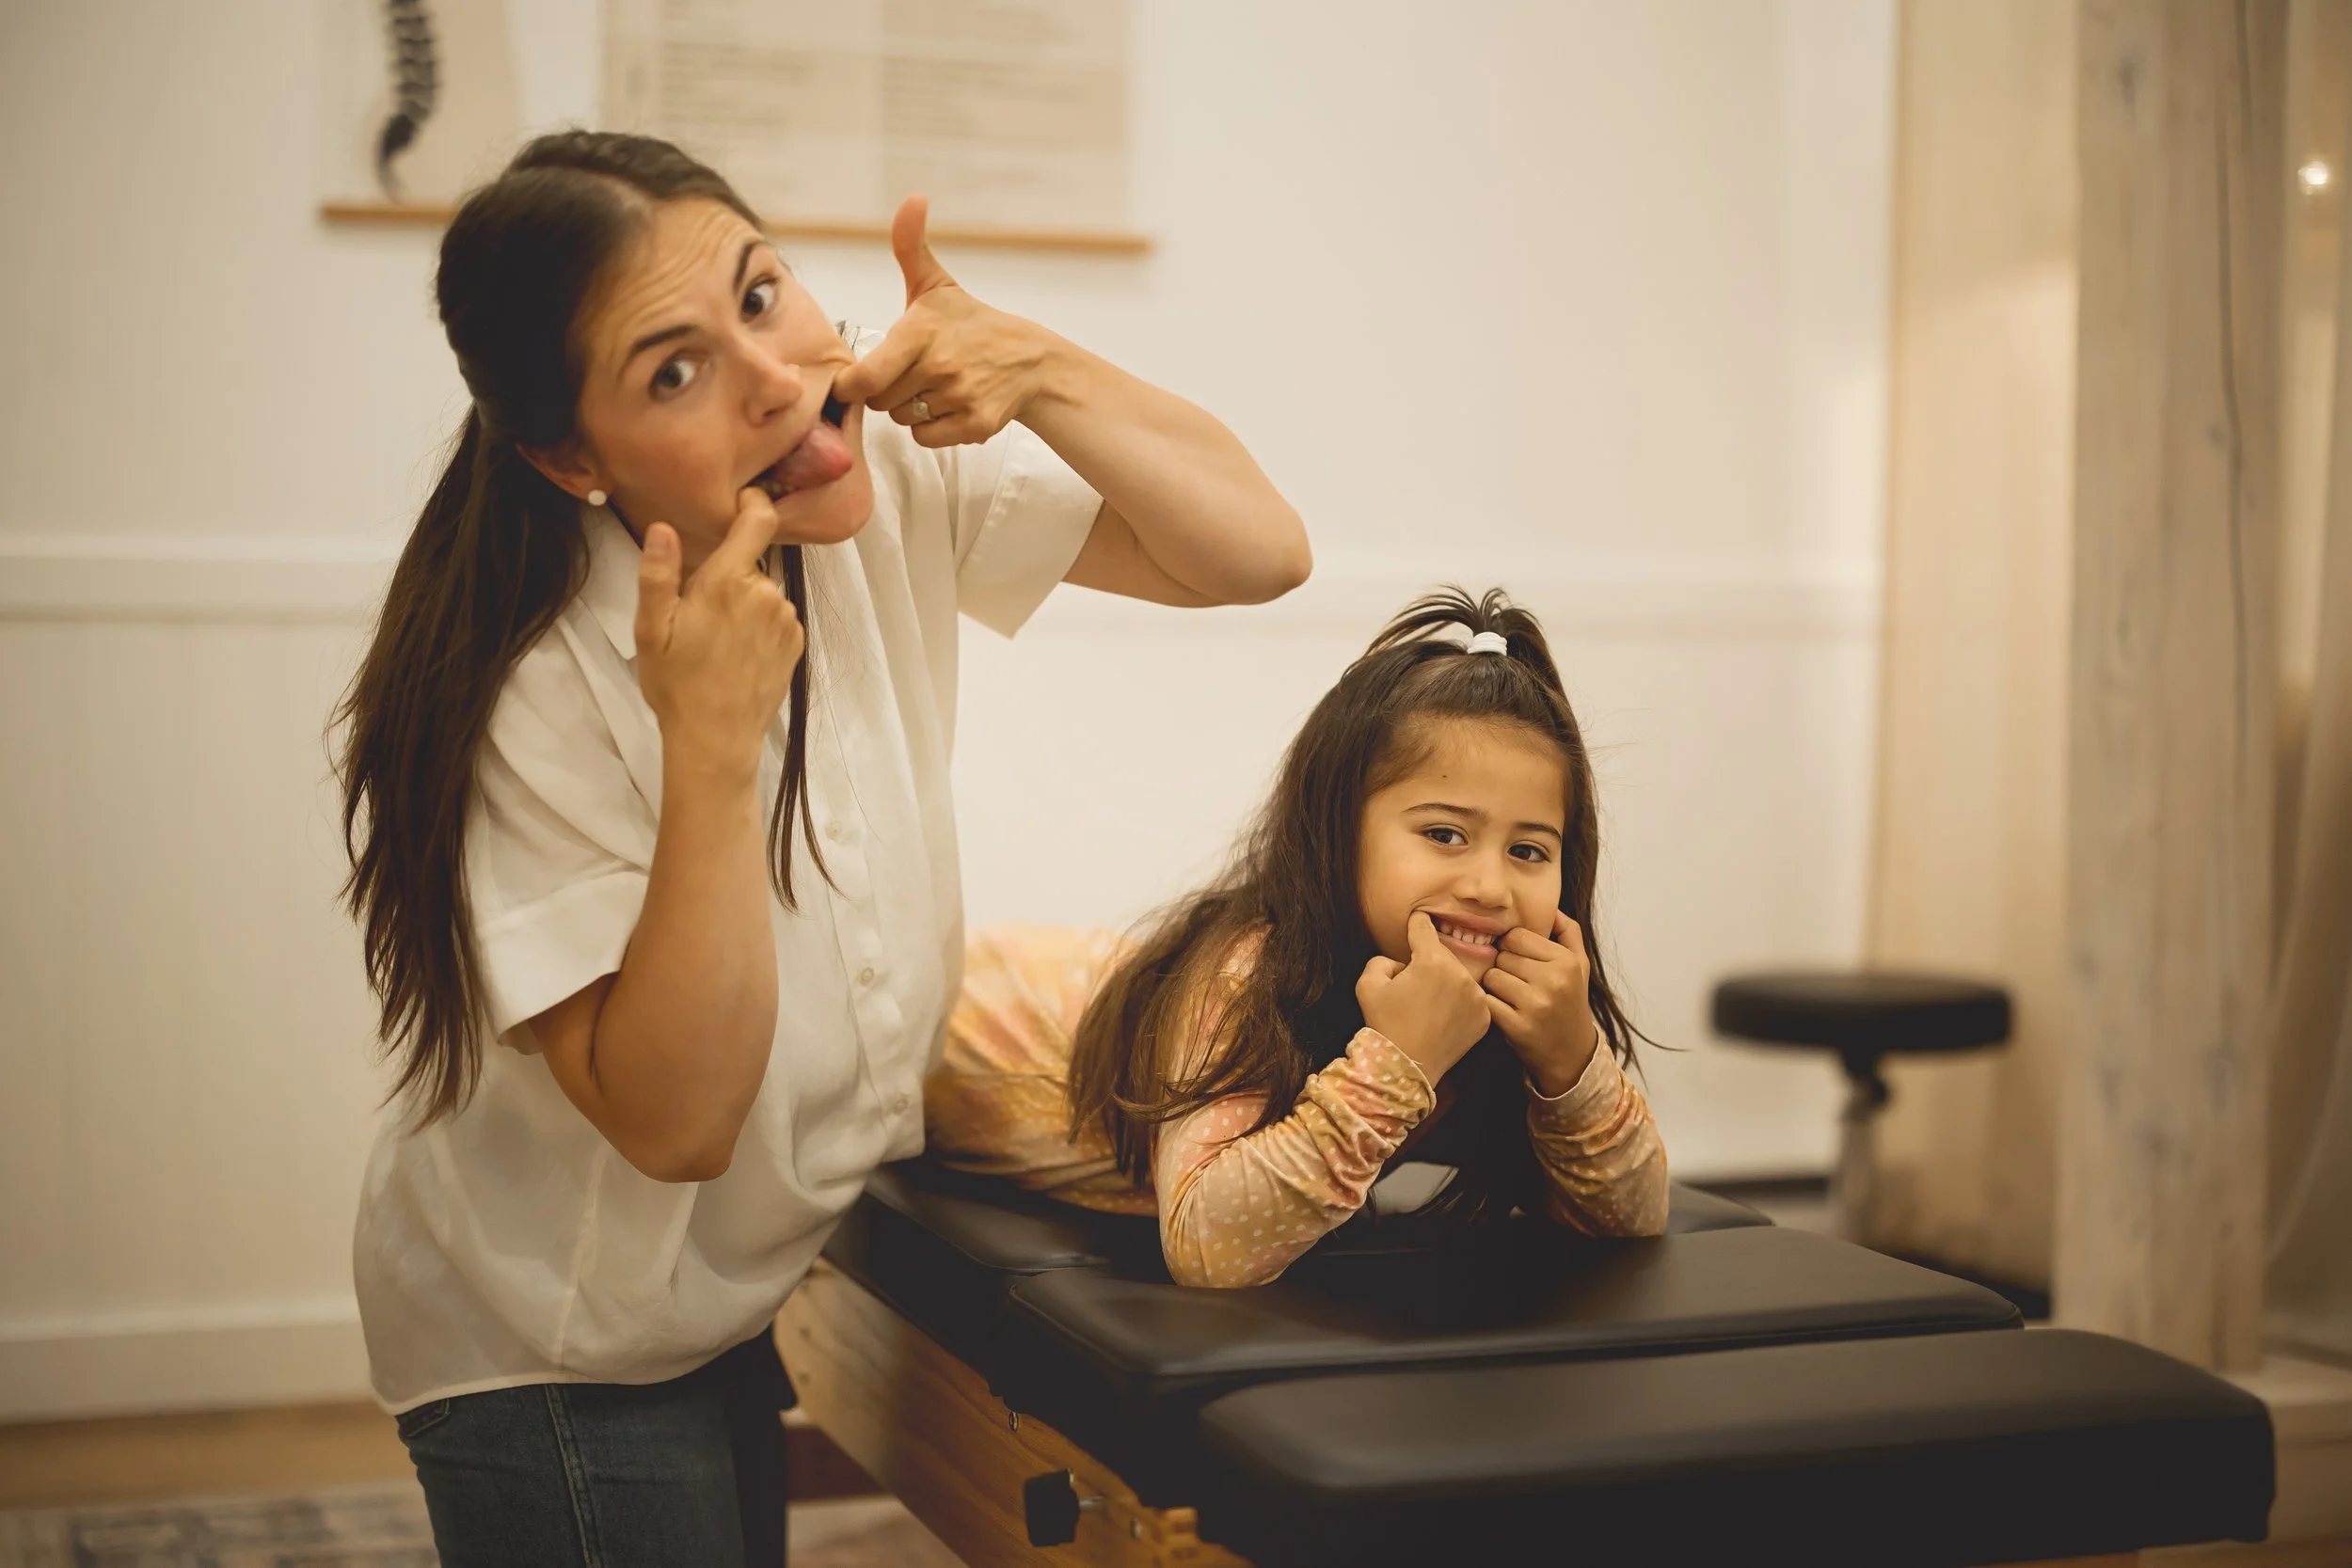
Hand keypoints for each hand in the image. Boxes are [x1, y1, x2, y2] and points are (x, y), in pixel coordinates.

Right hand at [633, 489, 803, 778]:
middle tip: (700, 613)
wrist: (716, 738)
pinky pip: (777, 618)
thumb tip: (662, 527)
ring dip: (745, 604)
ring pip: (763, 592)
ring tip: (718, 641)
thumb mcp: (651, 629)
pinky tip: (739, 654)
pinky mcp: (797, 642)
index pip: (758, 519)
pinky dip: (761, 626)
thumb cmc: (676, 683)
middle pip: (750, 563)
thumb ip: (657, 574)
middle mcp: (765, 593)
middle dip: (728, 576)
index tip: (740, 501)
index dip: (752, 502)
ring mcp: (786, 619)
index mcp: (727, 581)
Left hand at [830, 194, 1062, 447]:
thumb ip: (911, 245)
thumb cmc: (970, 323)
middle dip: (887, 391)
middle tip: (910, 373)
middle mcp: (940, 367)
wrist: (1029, 360)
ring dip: (911, 408)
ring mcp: (959, 397)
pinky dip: (933, 428)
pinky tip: (949, 405)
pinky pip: (927, 438)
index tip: (859, 378)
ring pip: (903, 419)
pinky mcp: (974, 425)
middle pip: (880, 402)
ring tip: (934, 386)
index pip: (865, 379)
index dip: (853, 384)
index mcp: (921, 333)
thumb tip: (914, 198)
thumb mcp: (936, 284)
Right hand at [1356, 913, 1492, 1083]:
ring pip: (1459, 977)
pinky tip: (1442, 1017)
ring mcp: (1477, 997)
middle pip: (1443, 955)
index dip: (1417, 922)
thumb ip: (1382, 959)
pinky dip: (1459, 1003)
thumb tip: (1401, 963)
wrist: (1405, 1066)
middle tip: (1413, 983)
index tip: (1419, 918)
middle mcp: (1460, 975)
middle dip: (1428, 962)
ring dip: (1446, 983)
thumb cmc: (1384, 1024)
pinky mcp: (1484, 1017)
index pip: (1424, 929)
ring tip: (1428, 1004)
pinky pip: (1471, 999)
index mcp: (1432, 961)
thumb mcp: (1368, 984)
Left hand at [1482, 910, 1601, 1095]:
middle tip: (1516, 983)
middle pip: (1502, 956)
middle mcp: (1553, 980)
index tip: (1520, 962)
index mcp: (1566, 962)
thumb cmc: (1570, 1003)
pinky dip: (1489, 1005)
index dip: (1512, 947)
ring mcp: (1535, 1004)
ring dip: (1494, 987)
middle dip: (1504, 967)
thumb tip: (1551, 907)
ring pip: (1491, 977)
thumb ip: (1568, 932)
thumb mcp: (1579, 966)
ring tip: (1511, 998)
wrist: (1571, 1053)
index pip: (1517, 936)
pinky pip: (1486, 1001)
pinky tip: (1503, 1011)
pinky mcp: (1517, 1026)